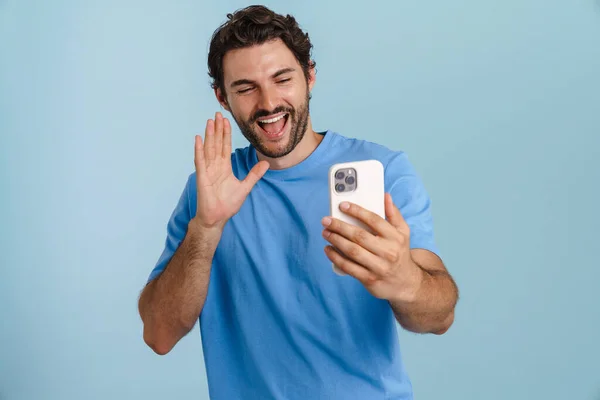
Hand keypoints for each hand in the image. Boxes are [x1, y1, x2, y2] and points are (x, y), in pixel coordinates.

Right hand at [194, 112, 269, 228]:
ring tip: (209, 121)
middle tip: (217, 114)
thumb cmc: (228, 204)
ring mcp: (207, 170)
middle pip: (216, 144)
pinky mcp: (202, 177)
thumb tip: (266, 163)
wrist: (217, 218)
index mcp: (224, 167)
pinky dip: (199, 150)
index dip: (226, 133)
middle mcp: (215, 166)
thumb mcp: (245, 187)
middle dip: (217, 129)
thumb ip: (254, 175)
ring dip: (209, 135)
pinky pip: (200, 161)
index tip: (226, 121)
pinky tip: (198, 139)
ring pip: (209, 149)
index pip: (225, 146)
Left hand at [321, 193, 422, 301]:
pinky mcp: (369, 279)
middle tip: (326, 220)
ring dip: (336, 240)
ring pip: (353, 251)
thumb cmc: (399, 252)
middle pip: (360, 236)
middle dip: (340, 226)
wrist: (405, 282)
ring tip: (325, 232)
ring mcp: (378, 267)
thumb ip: (394, 214)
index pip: (374, 220)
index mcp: (396, 237)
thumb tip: (385, 196)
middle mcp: (388, 252)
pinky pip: (349, 267)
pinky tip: (328, 249)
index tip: (342, 205)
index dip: (357, 211)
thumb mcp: (403, 232)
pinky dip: (336, 257)